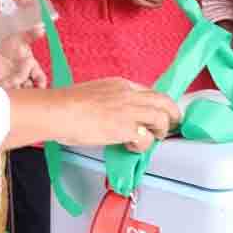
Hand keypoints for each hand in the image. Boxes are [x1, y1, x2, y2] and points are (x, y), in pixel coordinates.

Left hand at [0, 25, 48, 89]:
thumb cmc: (12, 44)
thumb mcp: (20, 37)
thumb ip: (31, 34)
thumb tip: (42, 28)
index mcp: (32, 67)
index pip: (40, 77)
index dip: (41, 82)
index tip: (41, 84)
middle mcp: (24, 76)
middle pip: (29, 86)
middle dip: (27, 86)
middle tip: (22, 82)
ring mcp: (13, 81)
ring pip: (17, 90)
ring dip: (15, 89)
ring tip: (11, 84)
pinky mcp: (1, 83)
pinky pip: (4, 90)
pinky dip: (4, 90)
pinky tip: (2, 87)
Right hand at [54, 78, 181, 152]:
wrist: (58, 110)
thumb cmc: (66, 104)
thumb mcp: (94, 93)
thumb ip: (109, 100)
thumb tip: (111, 114)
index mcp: (121, 84)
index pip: (149, 91)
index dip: (158, 103)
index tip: (159, 113)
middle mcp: (129, 94)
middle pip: (164, 100)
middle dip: (173, 113)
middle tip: (174, 125)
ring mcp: (129, 110)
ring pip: (162, 118)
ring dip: (162, 130)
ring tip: (155, 139)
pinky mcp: (126, 128)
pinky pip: (147, 138)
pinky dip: (144, 145)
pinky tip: (132, 147)